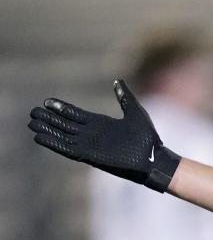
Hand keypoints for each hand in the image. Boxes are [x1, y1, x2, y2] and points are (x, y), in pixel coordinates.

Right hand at [28, 79, 180, 191]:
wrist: (154, 159)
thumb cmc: (148, 138)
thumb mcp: (135, 112)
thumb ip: (124, 97)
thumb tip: (118, 81)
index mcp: (101, 124)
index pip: (76, 115)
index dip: (62, 108)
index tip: (48, 101)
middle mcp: (93, 134)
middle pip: (66, 125)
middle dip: (50, 119)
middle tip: (33, 112)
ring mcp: (91, 145)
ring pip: (63, 136)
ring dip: (48, 131)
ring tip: (32, 124)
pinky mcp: (91, 156)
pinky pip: (68, 149)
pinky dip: (54, 143)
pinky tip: (41, 138)